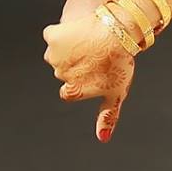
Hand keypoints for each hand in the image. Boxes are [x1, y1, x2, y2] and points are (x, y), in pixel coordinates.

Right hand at [42, 11, 134, 142]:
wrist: (118, 32)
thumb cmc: (119, 64)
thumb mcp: (116, 93)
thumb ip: (108, 117)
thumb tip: (102, 138)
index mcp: (72, 91)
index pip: (69, 91)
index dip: (81, 81)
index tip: (93, 72)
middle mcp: (59, 75)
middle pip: (62, 72)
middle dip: (74, 65)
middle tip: (94, 56)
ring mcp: (54, 55)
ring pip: (55, 55)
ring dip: (66, 51)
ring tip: (87, 44)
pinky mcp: (52, 36)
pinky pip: (52, 35)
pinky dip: (61, 34)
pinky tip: (78, 32)